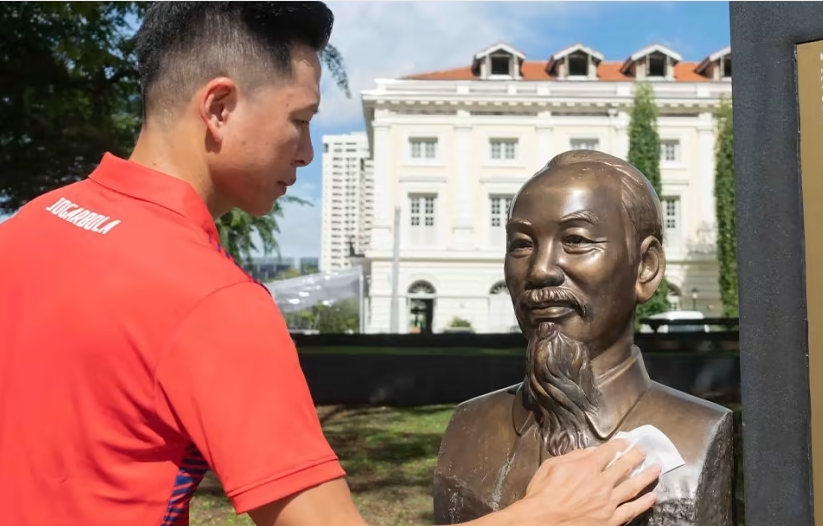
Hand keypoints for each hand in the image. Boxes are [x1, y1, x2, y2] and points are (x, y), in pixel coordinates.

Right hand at [509, 439, 660, 525]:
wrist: (542, 521)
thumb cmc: (542, 494)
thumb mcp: (551, 466)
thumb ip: (573, 456)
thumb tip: (591, 450)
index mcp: (587, 467)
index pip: (608, 452)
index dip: (619, 445)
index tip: (626, 441)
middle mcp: (601, 482)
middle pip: (624, 466)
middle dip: (636, 456)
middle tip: (644, 451)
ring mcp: (608, 502)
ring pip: (633, 486)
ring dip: (646, 476)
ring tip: (656, 469)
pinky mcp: (610, 520)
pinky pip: (631, 510)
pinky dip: (644, 503)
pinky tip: (652, 497)